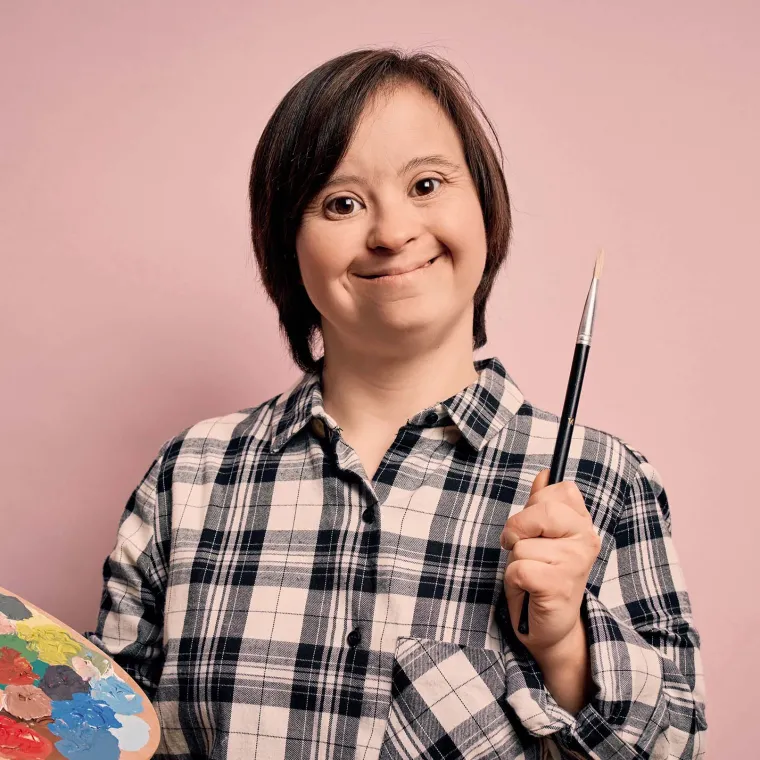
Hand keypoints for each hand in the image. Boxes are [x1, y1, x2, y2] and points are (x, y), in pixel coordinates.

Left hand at [501, 469, 601, 658]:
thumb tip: (545, 474)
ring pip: (521, 544)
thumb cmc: (543, 576)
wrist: (551, 626)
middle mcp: (585, 539)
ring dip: (515, 561)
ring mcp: (575, 563)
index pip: (559, 490)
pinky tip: (529, 590)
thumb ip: (542, 504)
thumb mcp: (541, 536)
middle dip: (518, 530)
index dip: (535, 505)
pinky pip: (518, 568)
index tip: (535, 527)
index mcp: (582, 523)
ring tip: (531, 575)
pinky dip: (513, 580)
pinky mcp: (559, 586)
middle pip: (540, 511)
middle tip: (522, 549)